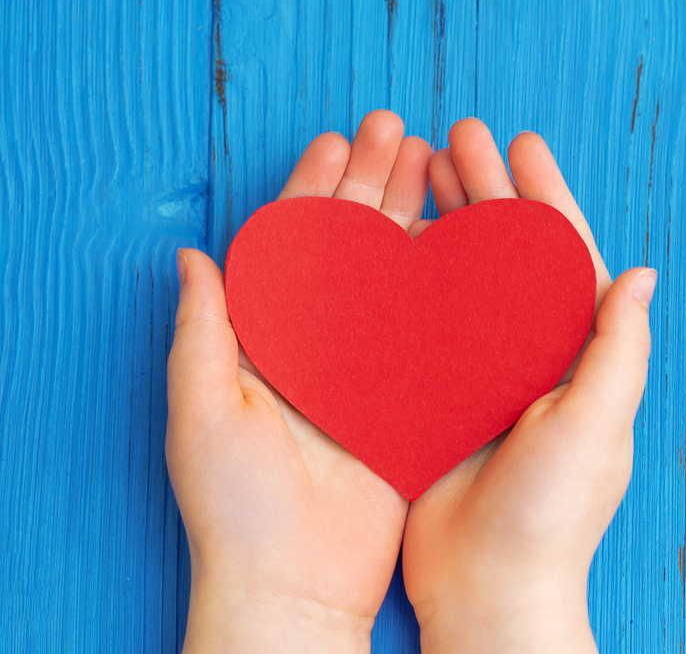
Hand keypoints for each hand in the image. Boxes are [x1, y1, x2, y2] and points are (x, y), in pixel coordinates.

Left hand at [167, 111, 434, 652]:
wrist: (292, 584)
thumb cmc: (234, 504)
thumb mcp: (203, 409)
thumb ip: (202, 330)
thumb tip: (192, 254)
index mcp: (268, 336)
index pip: (293, 242)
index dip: (314, 187)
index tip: (339, 139)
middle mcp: (322, 342)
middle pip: (351, 243)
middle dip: (373, 181)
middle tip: (398, 130)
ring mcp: (371, 367)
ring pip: (395, 272)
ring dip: (412, 214)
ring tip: (434, 161)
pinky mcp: (412, 397)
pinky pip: (430, 328)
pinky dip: (447, 281)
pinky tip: (465, 241)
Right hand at [400, 119, 655, 652]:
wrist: (490, 591)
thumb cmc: (552, 515)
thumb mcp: (595, 426)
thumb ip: (617, 349)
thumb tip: (641, 272)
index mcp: (579, 354)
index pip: (565, 256)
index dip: (544, 195)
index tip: (519, 142)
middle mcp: (533, 354)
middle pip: (510, 253)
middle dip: (487, 191)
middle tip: (454, 136)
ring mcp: (483, 372)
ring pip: (464, 277)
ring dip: (447, 221)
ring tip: (418, 167)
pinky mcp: (437, 395)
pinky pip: (423, 321)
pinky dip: (408, 276)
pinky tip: (385, 239)